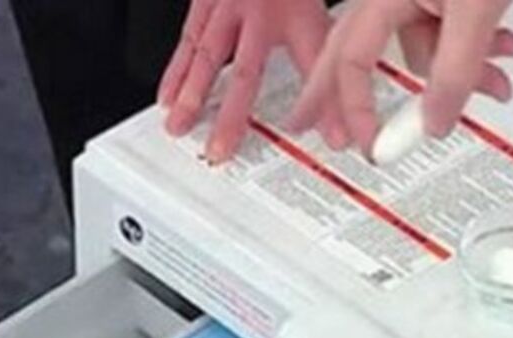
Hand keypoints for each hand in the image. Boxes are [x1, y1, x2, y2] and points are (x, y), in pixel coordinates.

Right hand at [158, 0, 331, 163]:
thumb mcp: (319, 18)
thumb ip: (333, 64)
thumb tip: (344, 112)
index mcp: (295, 14)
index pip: (314, 66)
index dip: (323, 105)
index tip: (331, 138)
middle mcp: (258, 10)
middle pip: (244, 72)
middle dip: (230, 116)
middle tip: (219, 149)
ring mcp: (226, 5)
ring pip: (206, 55)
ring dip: (191, 95)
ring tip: (179, 126)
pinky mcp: (205, 2)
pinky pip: (188, 40)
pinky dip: (175, 71)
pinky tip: (168, 94)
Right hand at [287, 0, 512, 155]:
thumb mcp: (476, 8)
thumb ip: (456, 71)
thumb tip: (434, 124)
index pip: (351, 63)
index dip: (356, 109)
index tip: (370, 144)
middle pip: (352, 57)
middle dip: (342, 97)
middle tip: (303, 122)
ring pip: (419, 55)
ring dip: (454, 78)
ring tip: (493, 81)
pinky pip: (447, 41)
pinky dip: (472, 57)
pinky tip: (500, 53)